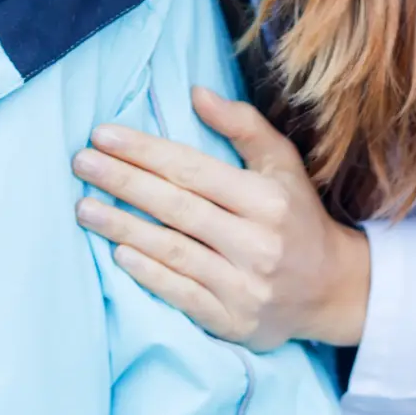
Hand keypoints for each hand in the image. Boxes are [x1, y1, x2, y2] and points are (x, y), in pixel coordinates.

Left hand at [73, 87, 370, 350]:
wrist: (334, 290)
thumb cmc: (297, 214)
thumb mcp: (281, 162)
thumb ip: (243, 125)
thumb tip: (196, 92)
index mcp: (266, 199)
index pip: (191, 169)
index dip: (143, 150)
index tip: (102, 135)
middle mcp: (256, 243)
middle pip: (175, 206)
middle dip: (122, 182)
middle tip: (80, 163)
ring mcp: (244, 286)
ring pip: (171, 250)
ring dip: (121, 227)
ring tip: (83, 207)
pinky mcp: (233, 321)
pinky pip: (181, 294)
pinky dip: (147, 273)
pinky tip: (117, 253)